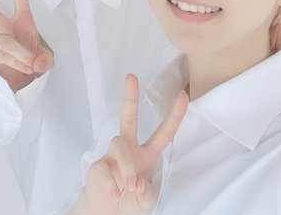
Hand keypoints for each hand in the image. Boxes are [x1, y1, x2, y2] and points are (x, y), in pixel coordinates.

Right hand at [0, 0, 53, 91]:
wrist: (24, 80)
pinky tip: (24, 68)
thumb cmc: (35, 60)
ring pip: (4, 42)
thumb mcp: (47, 59)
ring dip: (20, 53)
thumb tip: (35, 61)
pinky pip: (1, 55)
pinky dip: (16, 63)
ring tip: (31, 64)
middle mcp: (7, 27)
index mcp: (23, 19)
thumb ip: (45, 59)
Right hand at [76, 74, 187, 214]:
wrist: (106, 213)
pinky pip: (104, 167)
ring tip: (129, 187)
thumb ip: (147, 192)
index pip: (164, 132)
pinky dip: (112, 184)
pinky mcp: (97, 165)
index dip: (175, 115)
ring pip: (119, 144)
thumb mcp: (146, 200)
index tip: (183, 95)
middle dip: (130, 97)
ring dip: (126, 167)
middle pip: (129, 119)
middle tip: (131, 77)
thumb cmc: (129, 201)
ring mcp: (112, 156)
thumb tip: (137, 181)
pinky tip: (114, 193)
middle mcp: (129, 149)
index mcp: (147, 154)